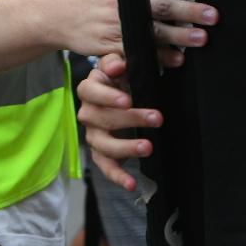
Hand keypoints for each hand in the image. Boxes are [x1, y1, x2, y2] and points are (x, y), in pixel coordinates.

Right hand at [60, 0, 215, 61]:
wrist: (61, 15)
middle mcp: (122, 3)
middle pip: (161, 7)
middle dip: (189, 12)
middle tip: (213, 15)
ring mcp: (117, 26)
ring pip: (154, 32)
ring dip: (180, 36)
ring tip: (202, 39)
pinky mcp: (112, 46)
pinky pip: (140, 52)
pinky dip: (160, 57)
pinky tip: (177, 59)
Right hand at [77, 53, 157, 190]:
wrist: (122, 96)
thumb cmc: (122, 79)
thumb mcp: (121, 65)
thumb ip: (118, 61)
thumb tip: (118, 65)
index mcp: (91, 88)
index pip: (90, 91)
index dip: (106, 96)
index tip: (127, 99)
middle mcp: (88, 113)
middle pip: (100, 118)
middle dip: (130, 119)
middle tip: (157, 118)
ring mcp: (94, 135)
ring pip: (104, 144)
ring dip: (126, 147)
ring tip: (148, 147)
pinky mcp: (102, 154)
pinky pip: (106, 167)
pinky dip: (118, 176)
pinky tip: (131, 184)